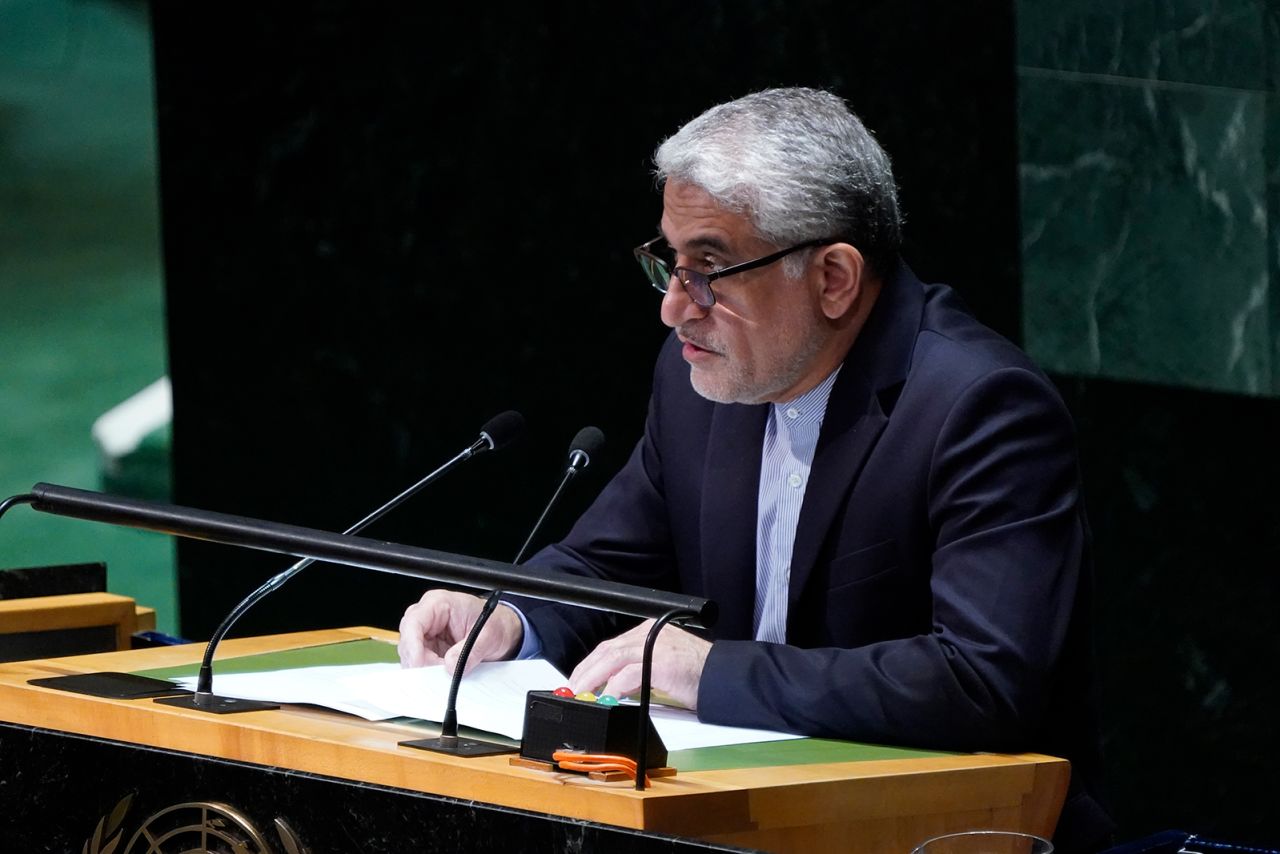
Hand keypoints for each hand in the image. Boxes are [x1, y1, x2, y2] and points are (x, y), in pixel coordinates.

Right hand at [397, 589, 522, 673]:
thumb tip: (450, 665)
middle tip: (438, 674)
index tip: (420, 664)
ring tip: (446, 673)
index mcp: (439, 603)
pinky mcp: (429, 648)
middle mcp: (428, 616)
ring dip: (425, 668)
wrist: (503, 631)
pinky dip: (428, 672)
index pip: (414, 622)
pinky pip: (419, 663)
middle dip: (420, 661)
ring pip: (411, 654)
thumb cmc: (495, 624)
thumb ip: (471, 650)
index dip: (412, 644)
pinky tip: (442, 675)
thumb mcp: (489, 635)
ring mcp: (426, 633)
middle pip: (408, 640)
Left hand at [568, 620, 710, 709]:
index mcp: (650, 630)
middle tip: (572, 689)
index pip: (611, 646)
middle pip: (607, 650)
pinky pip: (627, 675)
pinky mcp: (660, 662)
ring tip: (580, 694)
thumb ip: (638, 671)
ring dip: (592, 679)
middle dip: (585, 672)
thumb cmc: (698, 674)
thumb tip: (612, 688)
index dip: (591, 664)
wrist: (725, 676)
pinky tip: (606, 699)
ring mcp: (654, 645)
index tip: (580, 680)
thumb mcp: (662, 666)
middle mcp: (649, 633)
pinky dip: (612, 689)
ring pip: (611, 659)